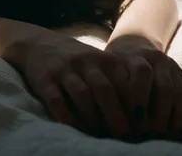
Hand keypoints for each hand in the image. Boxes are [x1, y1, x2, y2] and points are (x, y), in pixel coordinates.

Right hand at [5, 31, 133, 139]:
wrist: (39, 44)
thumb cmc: (78, 62)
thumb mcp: (101, 64)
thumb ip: (119, 82)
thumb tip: (141, 116)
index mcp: (105, 59)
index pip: (125, 83)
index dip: (135, 106)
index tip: (142, 126)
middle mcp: (85, 62)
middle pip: (105, 91)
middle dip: (117, 117)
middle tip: (126, 137)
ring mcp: (64, 70)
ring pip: (82, 96)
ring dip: (94, 119)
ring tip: (101, 137)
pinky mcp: (45, 80)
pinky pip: (57, 101)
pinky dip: (67, 118)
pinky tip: (76, 130)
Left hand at [105, 35, 181, 141]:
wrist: (134, 45)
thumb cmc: (117, 66)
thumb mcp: (110, 70)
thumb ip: (113, 87)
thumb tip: (114, 117)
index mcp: (135, 57)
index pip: (142, 73)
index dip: (140, 97)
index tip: (136, 122)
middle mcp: (157, 59)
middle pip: (165, 87)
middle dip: (161, 114)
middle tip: (155, 134)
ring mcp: (173, 66)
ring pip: (181, 91)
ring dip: (178, 116)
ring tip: (173, 135)